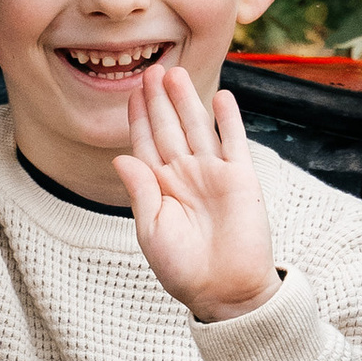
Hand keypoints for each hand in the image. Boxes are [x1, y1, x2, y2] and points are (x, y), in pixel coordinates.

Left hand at [116, 66, 279, 324]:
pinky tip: (221, 97)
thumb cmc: (183, 269)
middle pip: (170, 128)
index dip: (139, 118)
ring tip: (177, 73)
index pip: (147, 145)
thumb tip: (120, 157)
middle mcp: (186, 176)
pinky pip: (233, 142)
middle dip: (160, 100)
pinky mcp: (241, 180)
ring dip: (188, 101)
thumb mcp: (152, 230)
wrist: (225, 291)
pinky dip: (228, 120)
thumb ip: (140, 191)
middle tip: (152, 69)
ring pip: (198, 128)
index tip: (131, 91)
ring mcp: (213, 175)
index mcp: (161, 188)